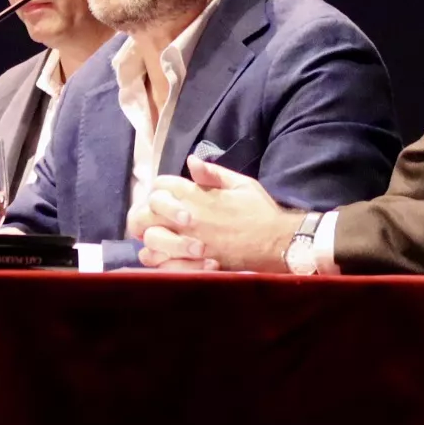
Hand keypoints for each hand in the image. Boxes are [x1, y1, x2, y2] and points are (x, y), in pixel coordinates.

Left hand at [131, 158, 301, 270]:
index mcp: (198, 196)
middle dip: (145, 211)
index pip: (160, 185)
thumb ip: (212, 173)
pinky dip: (156, 258)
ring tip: (156, 234)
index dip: (161, 188)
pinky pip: (161, 262)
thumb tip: (191, 161)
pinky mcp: (193, 264)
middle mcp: (188, 218)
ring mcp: (188, 243)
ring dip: (149, 234)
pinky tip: (160, 254)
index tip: (167, 194)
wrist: (278, 244)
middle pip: (146, 211)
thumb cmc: (261, 212)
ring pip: (150, 237)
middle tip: (151, 216)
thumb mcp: (240, 184)